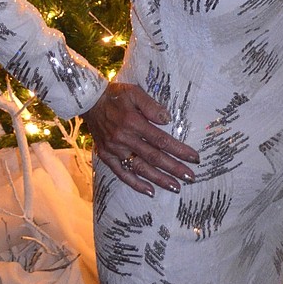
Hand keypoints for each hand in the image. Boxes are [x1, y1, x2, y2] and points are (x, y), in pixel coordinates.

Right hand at [82, 81, 199, 195]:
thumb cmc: (116, 95)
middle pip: (154, 157)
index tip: (194, 158)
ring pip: (140, 168)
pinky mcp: (107, 156)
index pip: (161, 140)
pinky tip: (150, 191)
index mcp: (133, 122)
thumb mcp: (134, 92)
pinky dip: (135, 183)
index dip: (179, 150)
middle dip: (174, 168)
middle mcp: (124, 138)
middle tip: (190, 177)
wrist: (89, 101)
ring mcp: (115, 149)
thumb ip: (151, 105)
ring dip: (159, 179)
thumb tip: (167, 119)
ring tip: (175, 187)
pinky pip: (122, 173)